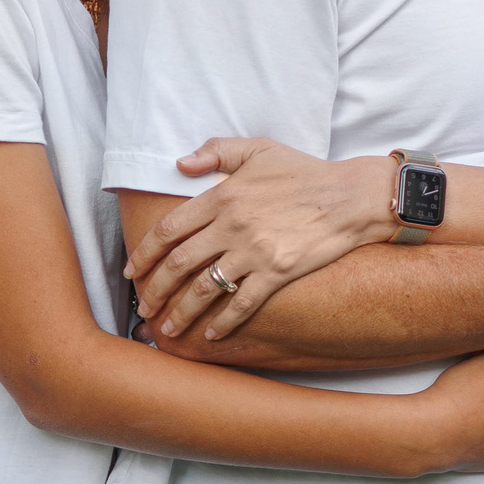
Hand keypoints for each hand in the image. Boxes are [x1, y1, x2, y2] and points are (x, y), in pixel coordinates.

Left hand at [125, 140, 394, 340]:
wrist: (351, 196)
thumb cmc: (305, 172)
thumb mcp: (259, 149)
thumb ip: (216, 151)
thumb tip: (180, 163)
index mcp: (222, 194)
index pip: (169, 229)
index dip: (144, 253)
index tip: (132, 271)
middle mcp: (232, 225)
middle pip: (179, 264)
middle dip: (155, 290)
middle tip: (144, 306)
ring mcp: (255, 250)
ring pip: (204, 289)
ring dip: (180, 313)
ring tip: (168, 328)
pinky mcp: (278, 271)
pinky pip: (242, 303)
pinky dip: (223, 323)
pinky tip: (211, 334)